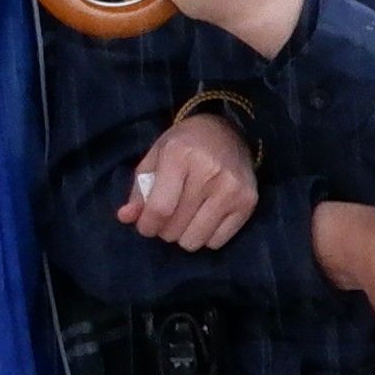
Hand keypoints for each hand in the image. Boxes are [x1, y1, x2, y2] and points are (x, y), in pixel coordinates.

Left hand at [115, 109, 259, 251]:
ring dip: (184, 235)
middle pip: (175, 227)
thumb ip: (139, 189)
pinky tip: (205, 217)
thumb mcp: (155, 158)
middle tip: (168, 215)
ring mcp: (232, 188)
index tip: (146, 225)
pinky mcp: (248, 202)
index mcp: (180, 155)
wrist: (228, 132)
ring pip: (195, 240)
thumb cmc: (185, 146)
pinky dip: (206, 236)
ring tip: (186, 217)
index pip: (160, 208)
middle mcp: (209, 172)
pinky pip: (217, 242)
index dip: (147, 225)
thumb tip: (125, 217)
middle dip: (164, 229)